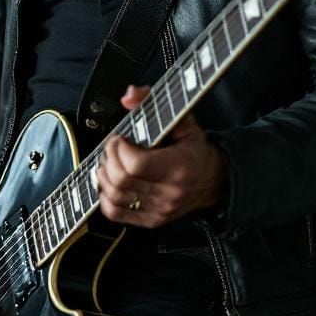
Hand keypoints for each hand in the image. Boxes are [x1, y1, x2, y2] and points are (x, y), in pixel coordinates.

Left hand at [96, 84, 226, 227]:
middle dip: (109, 157)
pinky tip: (110, 181)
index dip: (119, 148)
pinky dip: (104, 196)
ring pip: (115, 196)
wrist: (212, 180)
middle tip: (113, 147)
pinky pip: (115, 213)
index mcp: (179, 167)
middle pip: (121, 179)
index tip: (120, 137)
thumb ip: (153, 102)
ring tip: (110, 161)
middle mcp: (170, 193)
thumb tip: (130, 96)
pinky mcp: (151, 220)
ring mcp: (160, 210)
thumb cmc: (194, 148)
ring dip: (104, 175)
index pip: (136, 164)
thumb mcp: (181, 119)